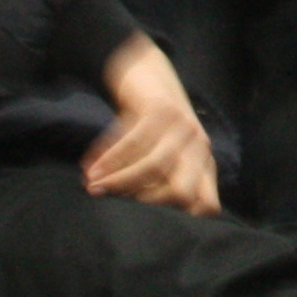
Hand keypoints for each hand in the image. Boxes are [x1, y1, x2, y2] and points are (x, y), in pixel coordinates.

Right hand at [83, 36, 221, 213]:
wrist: (146, 71)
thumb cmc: (153, 123)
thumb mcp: (164, 153)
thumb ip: (161, 184)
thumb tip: (144, 225)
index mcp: (203, 162)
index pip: (205, 204)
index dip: (178, 218)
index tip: (145, 223)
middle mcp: (199, 146)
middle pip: (181, 191)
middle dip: (146, 204)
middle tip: (117, 207)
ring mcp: (182, 126)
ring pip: (152, 166)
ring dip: (119, 181)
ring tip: (92, 189)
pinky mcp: (160, 110)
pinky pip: (131, 142)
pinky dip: (108, 158)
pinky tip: (90, 168)